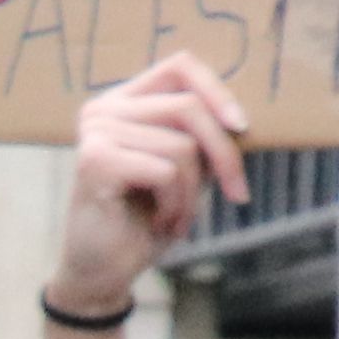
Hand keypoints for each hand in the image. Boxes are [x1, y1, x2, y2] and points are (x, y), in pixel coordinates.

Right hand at [56, 54, 249, 318]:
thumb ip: (204, 137)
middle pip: (189, 107)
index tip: (242, 126)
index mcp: (124, 101)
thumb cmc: (145, 219)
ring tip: (176, 218)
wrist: (102, 271)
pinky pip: (166, 172)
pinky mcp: (94, 160)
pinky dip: (175, 205)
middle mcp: (103, 109)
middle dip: (224, 155)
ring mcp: (96, 132)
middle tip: (236, 193)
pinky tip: (160, 223)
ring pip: (182, 146)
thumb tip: (244, 119)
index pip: (180, 67)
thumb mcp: (187, 169)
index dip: (217, 91)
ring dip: (193, 193)